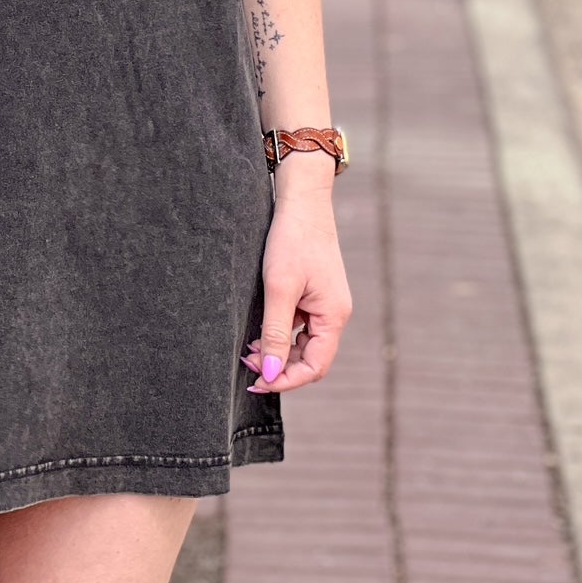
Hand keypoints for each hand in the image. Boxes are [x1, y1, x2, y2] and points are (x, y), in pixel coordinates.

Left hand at [242, 190, 351, 393]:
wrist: (302, 201)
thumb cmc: (292, 240)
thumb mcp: (279, 288)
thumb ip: (275, 333)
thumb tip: (271, 374)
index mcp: (333, 316)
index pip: (315, 367)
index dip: (286, 380)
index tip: (257, 381)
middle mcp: (334, 314)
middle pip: (311, 359)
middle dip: (279, 367)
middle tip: (246, 364)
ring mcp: (326, 304)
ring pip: (304, 344)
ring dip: (279, 352)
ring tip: (249, 350)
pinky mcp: (315, 294)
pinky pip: (300, 326)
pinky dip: (281, 334)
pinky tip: (260, 330)